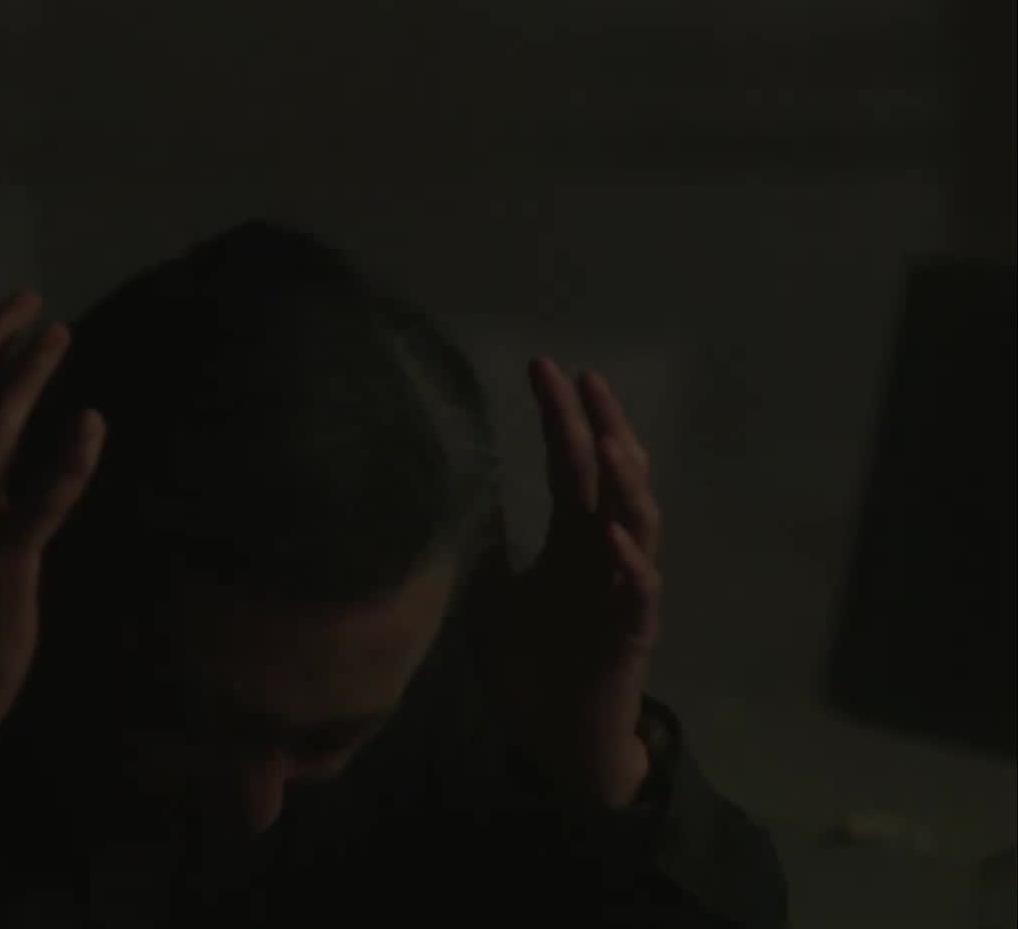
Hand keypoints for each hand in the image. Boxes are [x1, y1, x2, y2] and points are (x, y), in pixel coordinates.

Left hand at [474, 357, 663, 808]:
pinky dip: (631, 566)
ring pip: (640, 527)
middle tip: (584, 380)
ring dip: (627, 486)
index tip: (545, 366)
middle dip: (603, 428)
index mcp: (574, 539)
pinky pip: (639, 596)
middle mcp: (605, 554)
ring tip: (610, 444)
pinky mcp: (630, 636)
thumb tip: (461, 495)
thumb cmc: (531, 662)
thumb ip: (486, 545)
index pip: (573, 463)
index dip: (563, 416)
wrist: (554, 735)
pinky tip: (612, 537)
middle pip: (614, 479)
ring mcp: (623, 592)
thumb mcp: (493, 593)